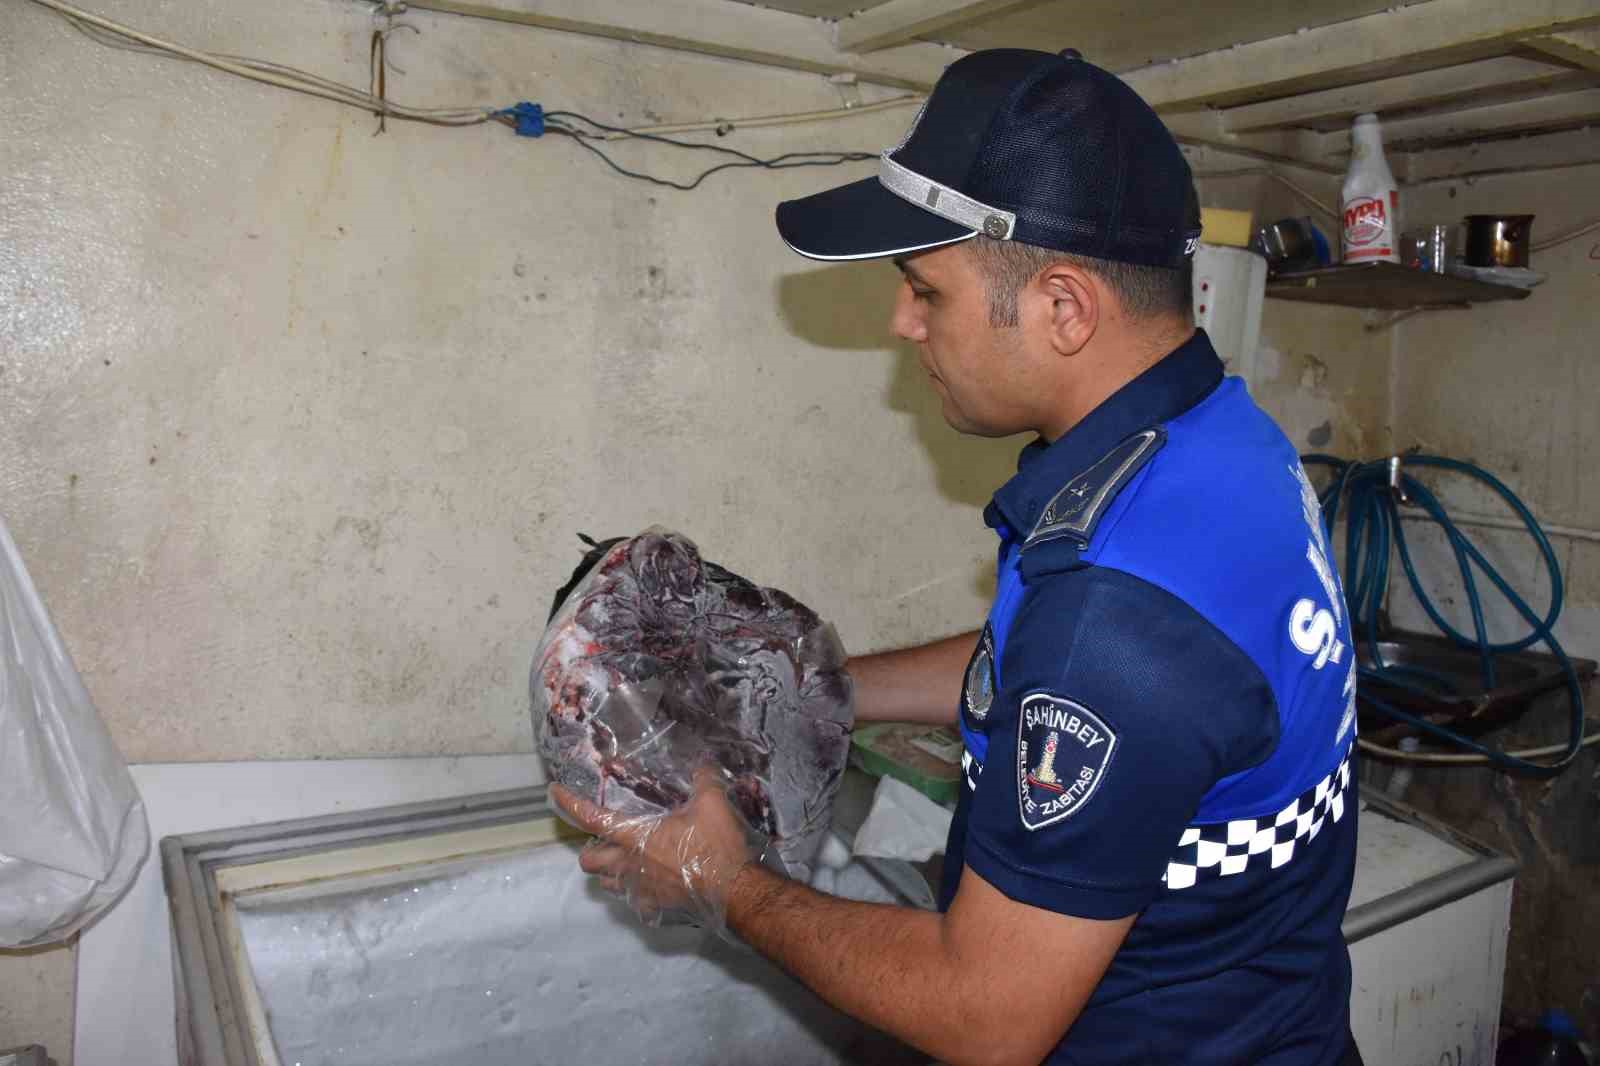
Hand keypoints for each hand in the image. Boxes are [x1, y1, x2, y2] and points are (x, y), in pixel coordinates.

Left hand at [549, 767, 760, 929]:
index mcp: (635, 836)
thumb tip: (703, 760)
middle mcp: (629, 865)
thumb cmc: (715, 845)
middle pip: (588, 862)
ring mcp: (639, 890)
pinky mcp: (653, 908)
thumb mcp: (712, 803)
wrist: (734, 890)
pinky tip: (652, 883)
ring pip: (607, 884)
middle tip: (607, 839)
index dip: (570, 804)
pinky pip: (633, 901)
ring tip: (627, 860)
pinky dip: (635, 891)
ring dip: (610, 871)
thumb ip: (703, 779)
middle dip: (591, 850)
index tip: (555, 793)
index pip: (592, 817)